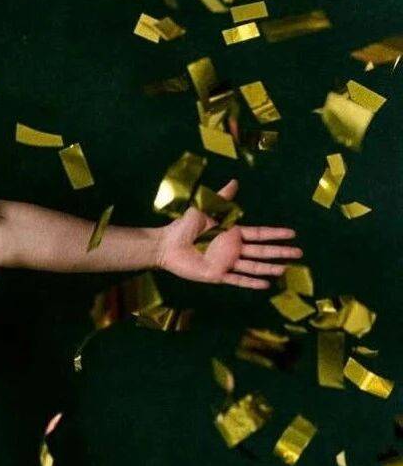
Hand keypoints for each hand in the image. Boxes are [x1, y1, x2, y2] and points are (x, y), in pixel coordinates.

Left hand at [154, 177, 301, 288]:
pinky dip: (251, 282)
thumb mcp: (204, 208)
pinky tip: (265, 284)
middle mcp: (232, 248)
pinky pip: (237, 279)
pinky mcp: (217, 274)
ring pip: (253, 266)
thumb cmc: (183, 227)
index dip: (275, 234)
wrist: (167, 244)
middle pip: (261, 251)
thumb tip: (235, 181)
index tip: (292, 234)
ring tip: (285, 270)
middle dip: (280, 252)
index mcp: (232, 232)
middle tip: (298, 253)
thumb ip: (221, 198)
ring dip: (269, 268)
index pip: (259, 234)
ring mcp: (226, 262)